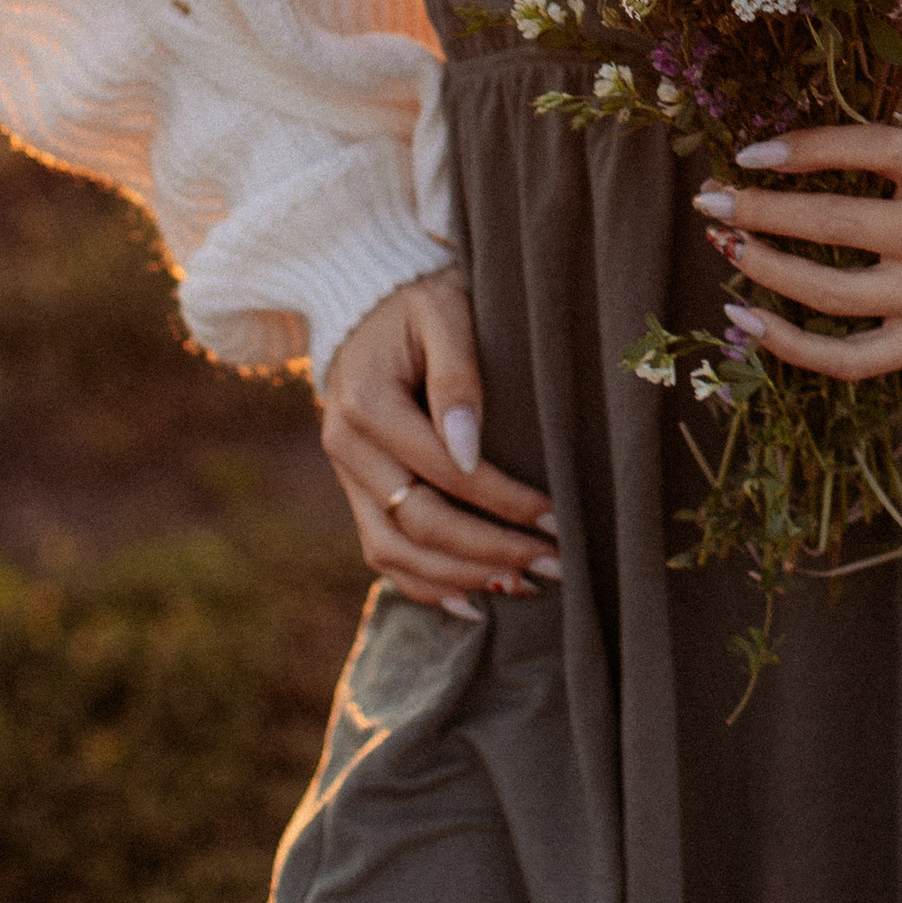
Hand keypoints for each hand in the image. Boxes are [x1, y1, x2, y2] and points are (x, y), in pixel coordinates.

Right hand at [320, 273, 562, 616]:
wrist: (369, 300)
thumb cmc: (421, 300)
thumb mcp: (444, 310)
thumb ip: (457, 374)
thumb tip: (469, 449)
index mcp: (366, 401)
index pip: (442, 469)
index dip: (501, 499)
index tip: (557, 516)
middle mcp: (345, 446)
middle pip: (416, 521)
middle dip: (489, 550)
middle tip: (554, 563)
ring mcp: (345, 474)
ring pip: (393, 551)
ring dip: (460, 577)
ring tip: (524, 585)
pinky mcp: (354, 490)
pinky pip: (380, 552)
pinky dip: (422, 584)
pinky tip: (472, 602)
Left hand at [693, 120, 901, 381]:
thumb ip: (881, 160)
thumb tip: (776, 153)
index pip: (876, 149)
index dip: (809, 147)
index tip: (751, 151)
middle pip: (837, 223)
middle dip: (761, 211)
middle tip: (710, 199)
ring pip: (832, 292)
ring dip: (764, 269)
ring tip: (725, 247)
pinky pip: (848, 358)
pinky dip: (789, 345)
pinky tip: (743, 321)